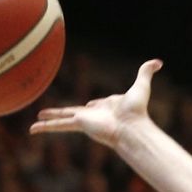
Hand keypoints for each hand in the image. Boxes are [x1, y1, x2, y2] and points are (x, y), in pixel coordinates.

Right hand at [30, 59, 162, 148]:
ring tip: (36, 123)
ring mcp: (85, 121)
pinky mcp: (79, 125)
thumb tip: (158, 61)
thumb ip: (146, 72)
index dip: (94, 104)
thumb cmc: (137, 110)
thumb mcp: (141, 86)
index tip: (91, 105)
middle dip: (64, 114)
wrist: (132, 127)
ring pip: (62, 120)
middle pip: (75, 112)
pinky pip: (58, 126)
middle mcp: (94, 115)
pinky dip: (45, 128)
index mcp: (106, 107)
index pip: (95, 104)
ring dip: (49, 121)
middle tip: (53, 114)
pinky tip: (33, 130)